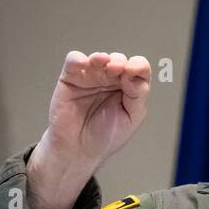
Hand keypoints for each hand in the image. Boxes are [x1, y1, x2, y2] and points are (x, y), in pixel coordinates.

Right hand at [44, 50, 151, 171]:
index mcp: (128, 89)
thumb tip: (133, 75)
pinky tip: (84, 64)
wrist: (78, 150)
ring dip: (102, 58)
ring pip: (98, 58)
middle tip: (119, 71)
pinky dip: (78, 59)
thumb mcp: (131, 119)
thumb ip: (137, 96)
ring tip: (105, 65)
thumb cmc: (104, 137)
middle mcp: (110, 81)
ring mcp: (91, 78)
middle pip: (119, 60)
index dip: (138, 66)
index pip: (138, 69)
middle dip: (120, 63)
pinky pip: (73, 61)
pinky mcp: (71, 78)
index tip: (134, 72)